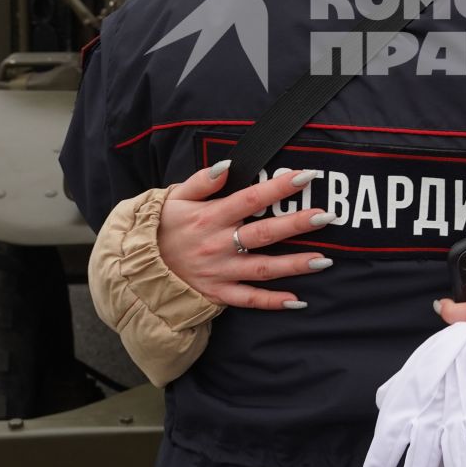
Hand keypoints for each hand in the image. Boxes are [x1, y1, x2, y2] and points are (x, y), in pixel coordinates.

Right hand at [157, 162, 334, 309]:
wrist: (139, 268)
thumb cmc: (163, 227)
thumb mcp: (175, 198)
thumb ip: (202, 180)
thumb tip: (228, 165)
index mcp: (210, 217)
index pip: (250, 198)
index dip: (278, 187)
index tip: (305, 176)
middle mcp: (218, 245)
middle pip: (264, 234)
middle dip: (296, 224)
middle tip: (326, 216)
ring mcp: (220, 272)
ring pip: (262, 269)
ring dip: (294, 265)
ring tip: (324, 259)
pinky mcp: (219, 294)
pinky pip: (248, 300)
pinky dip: (272, 302)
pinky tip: (298, 300)